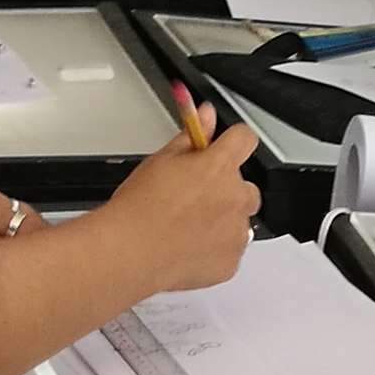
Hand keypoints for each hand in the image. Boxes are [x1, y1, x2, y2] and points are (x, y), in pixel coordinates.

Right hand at [99, 116, 258, 288]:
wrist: (130, 252)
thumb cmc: (140, 208)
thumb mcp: (161, 160)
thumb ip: (192, 137)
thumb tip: (205, 114)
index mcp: (219, 167)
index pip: (244, 139)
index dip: (233, 142)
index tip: (224, 149)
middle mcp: (235, 197)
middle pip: (244, 185)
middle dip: (225, 189)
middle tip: (194, 197)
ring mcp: (236, 231)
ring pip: (239, 220)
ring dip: (222, 220)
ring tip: (187, 226)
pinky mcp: (231, 260)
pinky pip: (231, 250)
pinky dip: (215, 249)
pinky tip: (188, 246)